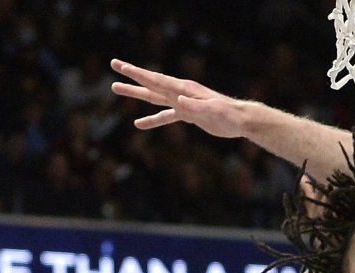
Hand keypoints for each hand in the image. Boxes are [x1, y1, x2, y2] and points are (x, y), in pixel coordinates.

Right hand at [110, 60, 248, 137]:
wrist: (241, 120)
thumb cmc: (229, 115)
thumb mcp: (212, 111)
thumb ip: (194, 106)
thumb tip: (177, 100)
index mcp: (184, 90)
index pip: (157, 80)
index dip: (138, 74)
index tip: (122, 67)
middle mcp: (181, 93)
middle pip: (151, 84)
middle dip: (132, 76)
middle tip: (113, 66)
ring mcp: (183, 103)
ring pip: (155, 98)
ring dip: (137, 94)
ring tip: (116, 88)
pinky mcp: (187, 114)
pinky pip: (166, 116)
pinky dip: (153, 119)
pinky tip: (139, 124)